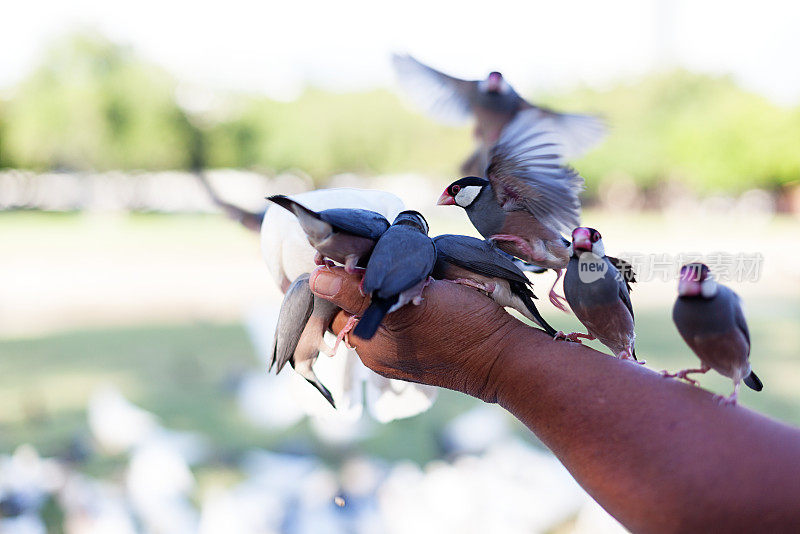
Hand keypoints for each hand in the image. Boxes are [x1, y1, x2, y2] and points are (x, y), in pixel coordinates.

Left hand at [309, 266, 544, 401]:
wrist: (507, 355)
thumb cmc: (458, 328)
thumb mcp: (404, 305)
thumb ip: (357, 293)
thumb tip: (314, 280)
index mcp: (370, 346)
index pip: (337, 305)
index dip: (341, 276)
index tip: (353, 250)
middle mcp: (382, 352)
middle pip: (360, 305)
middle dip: (368, 279)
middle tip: (386, 252)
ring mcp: (406, 350)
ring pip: (385, 307)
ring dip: (392, 285)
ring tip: (411, 267)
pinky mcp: (428, 343)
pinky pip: (406, 315)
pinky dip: (410, 296)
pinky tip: (426, 282)